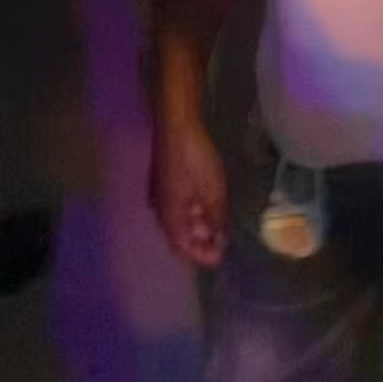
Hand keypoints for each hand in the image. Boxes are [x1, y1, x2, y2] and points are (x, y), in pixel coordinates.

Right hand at [150, 108, 227, 267]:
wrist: (176, 125)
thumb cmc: (194, 161)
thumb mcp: (213, 195)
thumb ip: (216, 221)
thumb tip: (219, 242)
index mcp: (169, 219)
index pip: (183, 250)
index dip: (202, 256)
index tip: (221, 256)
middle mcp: (160, 211)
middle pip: (180, 237)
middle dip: (201, 241)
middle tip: (223, 238)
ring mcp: (160, 195)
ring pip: (179, 220)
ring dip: (199, 225)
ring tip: (219, 220)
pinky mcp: (164, 181)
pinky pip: (178, 206)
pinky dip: (194, 210)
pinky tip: (208, 202)